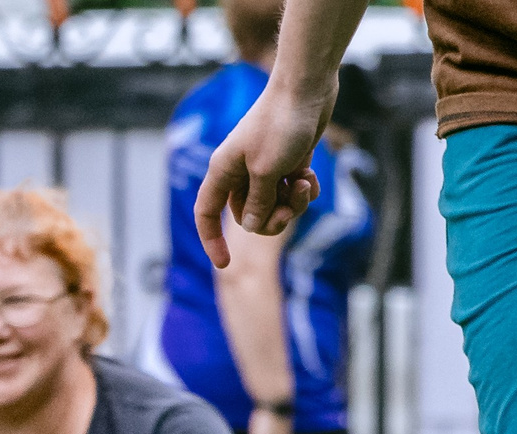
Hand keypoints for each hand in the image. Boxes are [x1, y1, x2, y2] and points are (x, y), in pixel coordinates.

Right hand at [193, 82, 331, 267]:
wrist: (308, 87)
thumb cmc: (281, 124)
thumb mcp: (266, 170)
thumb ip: (257, 202)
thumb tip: (252, 225)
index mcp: (223, 173)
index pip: (206, 215)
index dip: (211, 241)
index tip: (225, 263)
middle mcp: (240, 173)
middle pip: (248, 216)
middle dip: (271, 218)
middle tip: (289, 208)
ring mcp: (264, 168)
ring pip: (273, 205)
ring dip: (292, 203)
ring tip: (303, 184)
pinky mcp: (287, 162)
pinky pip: (291, 191)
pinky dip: (303, 190)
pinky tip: (310, 175)